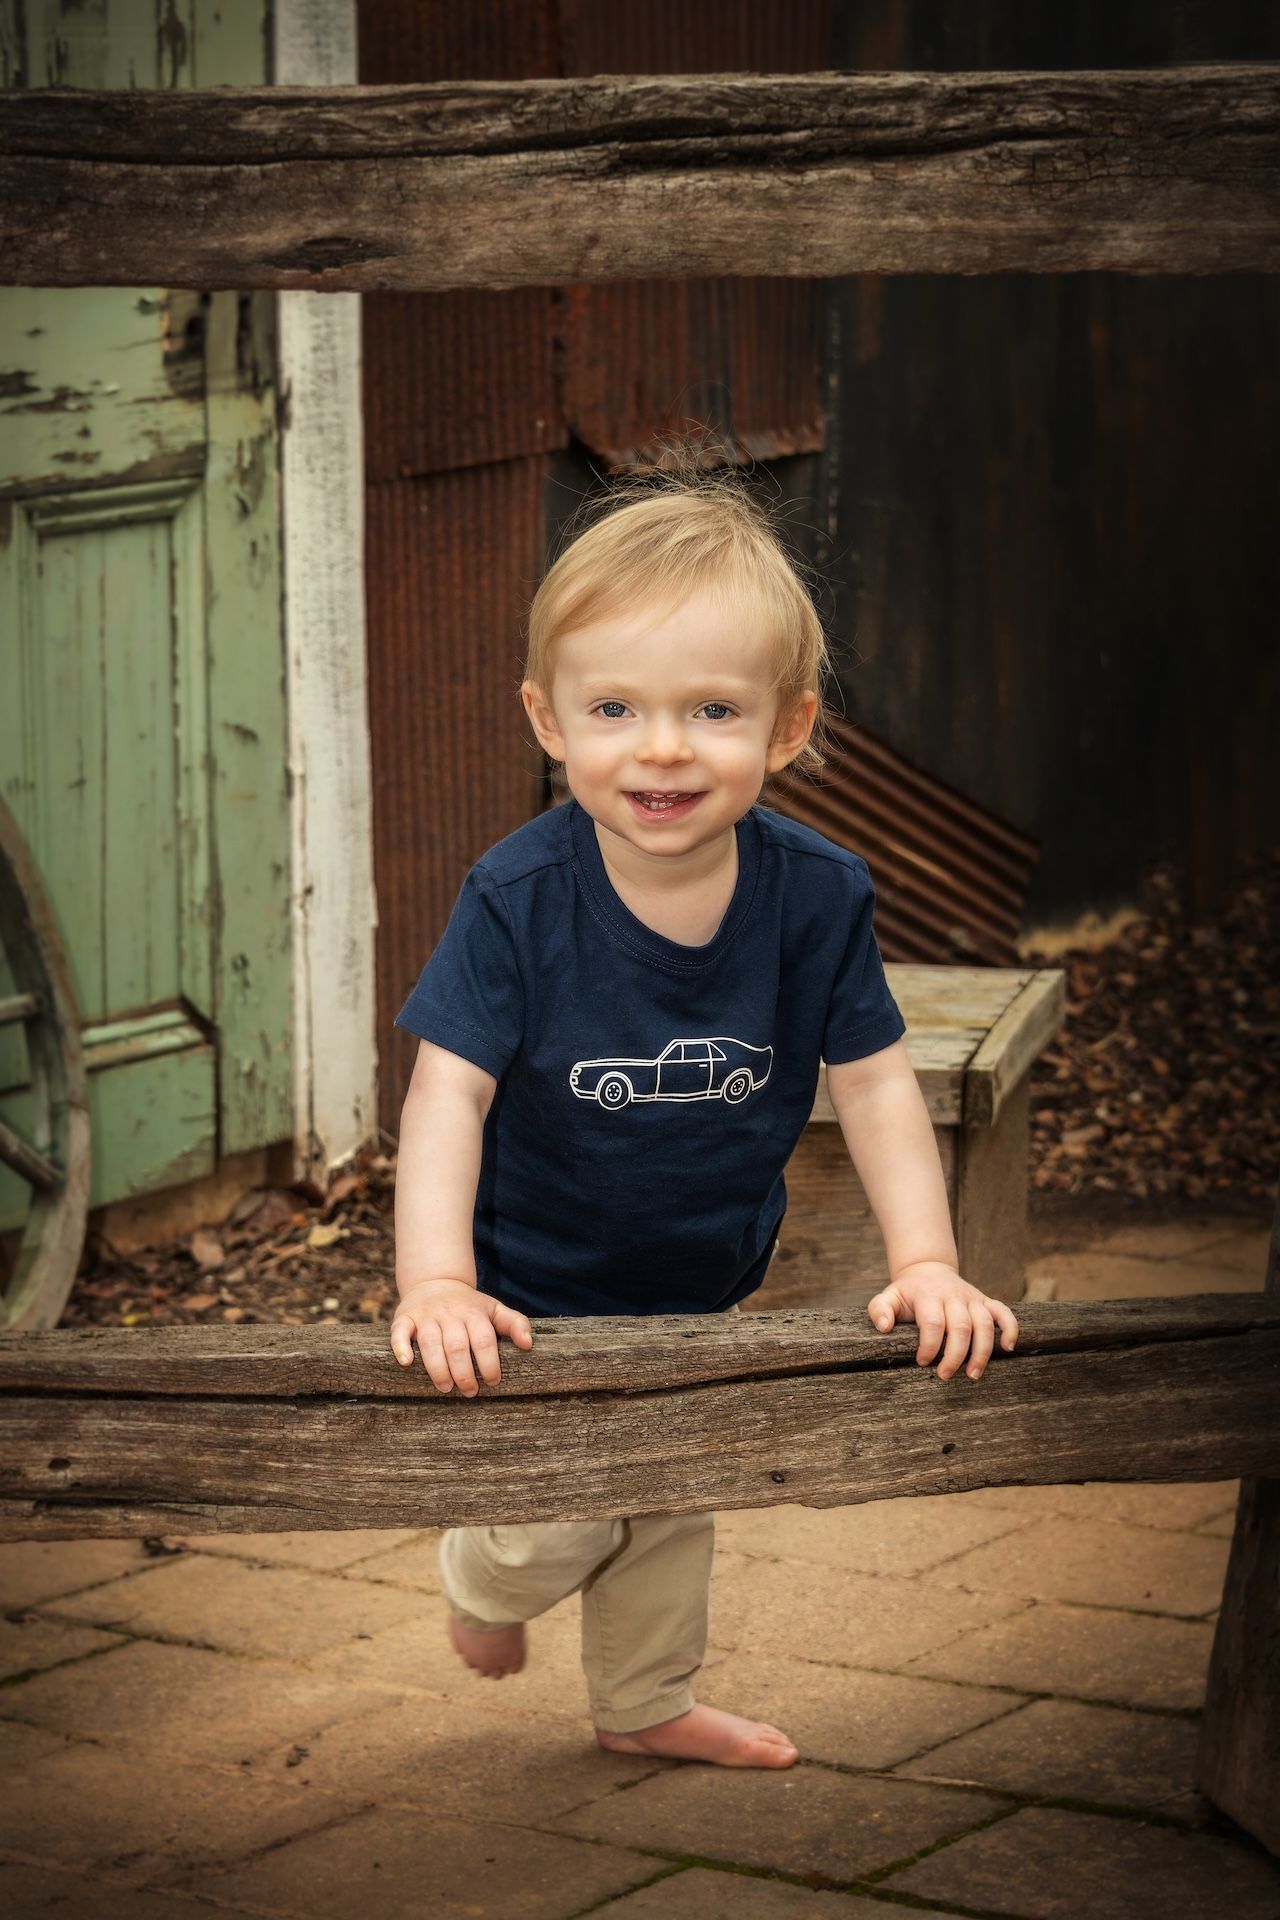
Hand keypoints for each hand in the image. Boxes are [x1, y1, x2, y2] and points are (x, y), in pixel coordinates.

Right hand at [390, 1277, 533, 1395]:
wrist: (435, 1282)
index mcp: (474, 1312)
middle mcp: (449, 1313)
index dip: (489, 1363)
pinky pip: (400, 1331)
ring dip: (438, 1369)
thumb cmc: (469, 1306)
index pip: (484, 1340)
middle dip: (464, 1373)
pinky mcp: (405, 1317)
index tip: (493, 1381)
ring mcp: (426, 1315)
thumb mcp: (494, 1309)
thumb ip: (515, 1323)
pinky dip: (400, 1347)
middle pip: (457, 1346)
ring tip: (446, 1388)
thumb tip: (528, 1344)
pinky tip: (407, 1363)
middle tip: (470, 1391)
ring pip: (430, 1343)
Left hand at [866, 1262, 1017, 1381]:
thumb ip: (880, 1310)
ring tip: (973, 1374)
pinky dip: (1010, 1328)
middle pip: (961, 1327)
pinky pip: (1004, 1312)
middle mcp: (953, 1296)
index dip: (929, 1346)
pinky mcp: (985, 1301)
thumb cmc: (907, 1292)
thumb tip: (885, 1327)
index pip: (933, 1322)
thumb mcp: (888, 1296)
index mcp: (929, 1296)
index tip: (923, 1362)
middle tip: (945, 1375)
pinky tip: (1007, 1348)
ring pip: (985, 1324)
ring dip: (982, 1351)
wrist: (927, 1270)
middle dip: (955, 1356)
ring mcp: (972, 1298)